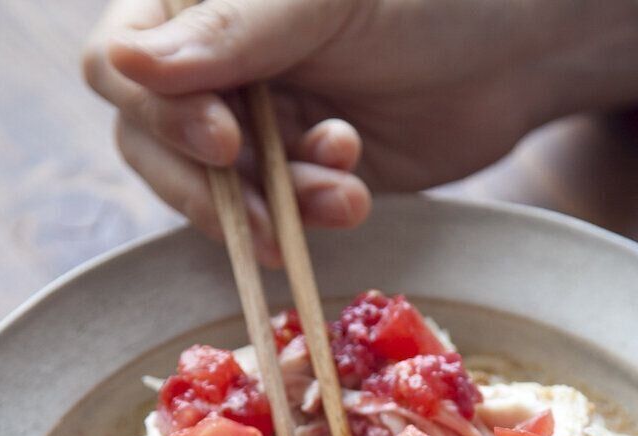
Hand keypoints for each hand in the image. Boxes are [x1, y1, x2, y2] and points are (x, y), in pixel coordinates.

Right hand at [82, 0, 559, 258]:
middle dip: (214, 184)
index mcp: (201, 3)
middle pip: (150, 139)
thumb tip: (123, 61)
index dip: (159, 111)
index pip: (120, 61)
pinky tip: (353, 192)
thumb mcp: (329, 2)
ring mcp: (251, 120)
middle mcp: (211, 60)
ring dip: (274, 203)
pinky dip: (307, 213)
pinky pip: (270, 212)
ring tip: (343, 193)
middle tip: (268, 212)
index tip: (224, 143)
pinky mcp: (294, 173)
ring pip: (214, 188)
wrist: (517, 53)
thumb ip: (231, 31)